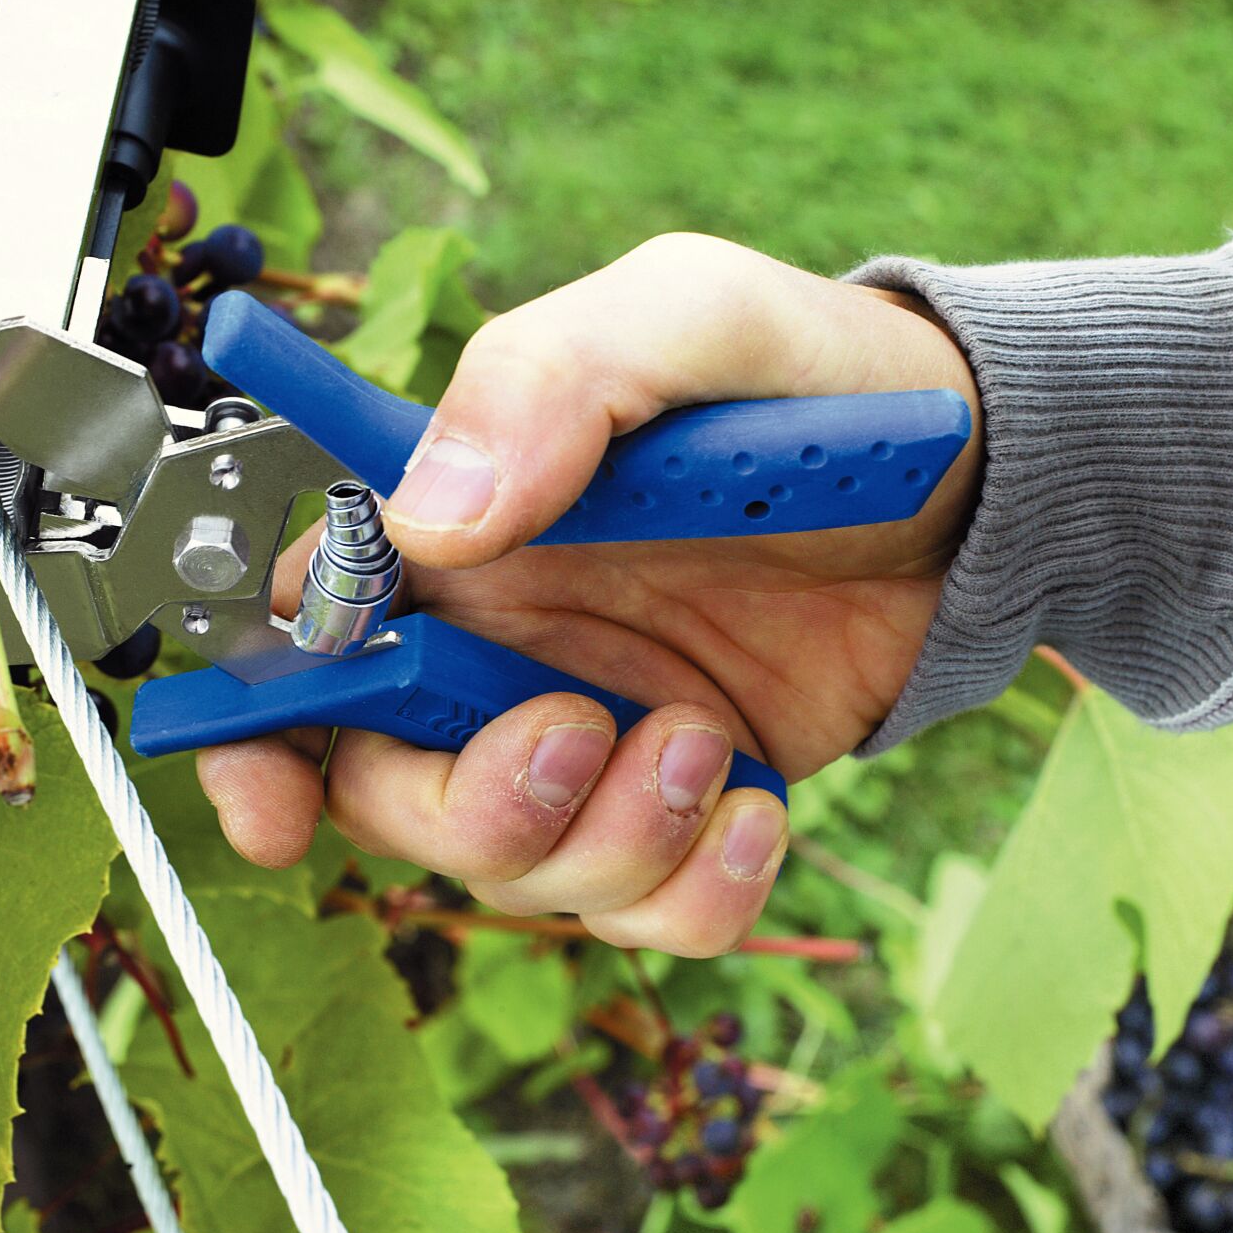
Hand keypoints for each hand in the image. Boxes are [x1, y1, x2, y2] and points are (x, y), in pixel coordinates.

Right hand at [198, 234, 980, 954]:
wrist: (975, 479)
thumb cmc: (808, 381)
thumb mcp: (684, 319)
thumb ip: (548, 384)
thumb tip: (424, 517)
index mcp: (458, 536)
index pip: (303, 646)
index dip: (257, 741)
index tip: (273, 806)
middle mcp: (500, 649)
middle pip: (392, 797)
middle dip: (473, 804)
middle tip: (581, 728)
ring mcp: (589, 738)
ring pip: (521, 875)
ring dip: (609, 842)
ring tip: (707, 742)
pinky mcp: (681, 806)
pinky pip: (645, 913)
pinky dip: (695, 896)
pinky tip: (758, 815)